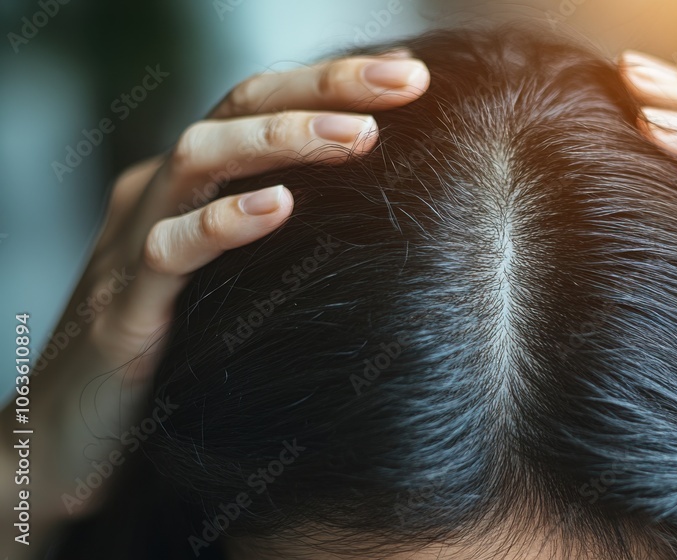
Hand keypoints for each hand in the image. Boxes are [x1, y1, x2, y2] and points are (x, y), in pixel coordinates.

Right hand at [3, 52, 429, 538]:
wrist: (72, 437)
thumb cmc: (175, 353)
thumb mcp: (235, 277)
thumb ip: (281, 234)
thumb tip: (377, 209)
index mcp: (193, 185)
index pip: (261, 102)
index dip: (334, 80)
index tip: (412, 76)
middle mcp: (161, 196)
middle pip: (236, 106)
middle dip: (324, 87)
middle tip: (405, 82)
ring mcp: (135, 245)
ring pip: (199, 160)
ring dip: (282, 138)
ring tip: (360, 135)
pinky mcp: (125, 311)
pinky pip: (168, 251)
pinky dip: (224, 223)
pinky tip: (279, 207)